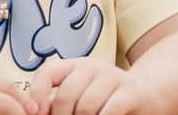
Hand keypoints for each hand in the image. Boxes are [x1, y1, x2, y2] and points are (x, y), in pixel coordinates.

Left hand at [29, 51, 150, 114]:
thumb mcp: (77, 99)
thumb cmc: (102, 102)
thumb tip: (33, 111)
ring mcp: (114, 77)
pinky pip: (108, 111)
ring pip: (86, 106)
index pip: (47, 71)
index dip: (36, 93)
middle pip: (66, 95)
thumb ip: (55, 104)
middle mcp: (94, 67)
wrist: (145, 97)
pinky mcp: (131, 92)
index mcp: (75, 67)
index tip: (35, 113)